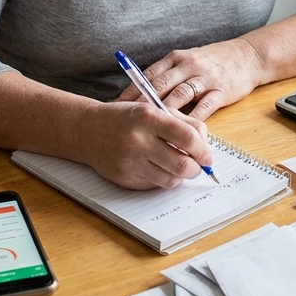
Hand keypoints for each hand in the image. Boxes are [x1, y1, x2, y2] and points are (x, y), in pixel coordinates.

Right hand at [73, 101, 213, 189]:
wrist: (88, 130)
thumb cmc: (127, 118)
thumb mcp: (155, 109)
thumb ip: (184, 124)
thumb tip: (206, 146)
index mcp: (149, 118)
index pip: (188, 138)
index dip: (203, 150)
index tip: (207, 156)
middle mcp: (139, 140)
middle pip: (182, 165)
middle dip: (196, 169)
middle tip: (196, 166)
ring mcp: (130, 162)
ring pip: (170, 180)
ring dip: (180, 176)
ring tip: (177, 166)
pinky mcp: (125, 178)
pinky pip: (154, 185)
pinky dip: (162, 179)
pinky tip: (157, 168)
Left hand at [115, 39, 263, 120]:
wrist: (248, 56)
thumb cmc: (213, 61)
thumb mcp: (188, 60)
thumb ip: (168, 74)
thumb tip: (141, 95)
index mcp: (177, 58)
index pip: (150, 74)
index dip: (133, 90)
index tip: (118, 106)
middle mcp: (189, 66)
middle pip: (161, 85)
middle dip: (143, 104)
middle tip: (129, 121)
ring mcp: (206, 77)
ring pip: (181, 95)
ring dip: (166, 113)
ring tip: (152, 129)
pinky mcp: (221, 90)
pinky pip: (204, 105)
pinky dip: (192, 119)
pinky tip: (182, 131)